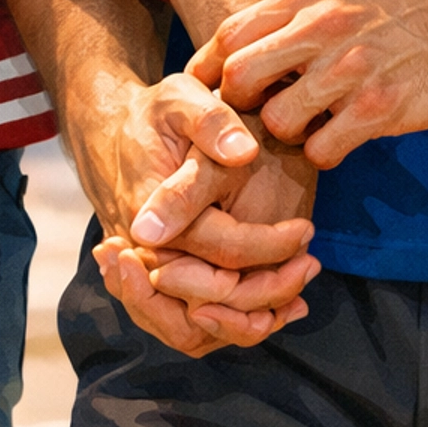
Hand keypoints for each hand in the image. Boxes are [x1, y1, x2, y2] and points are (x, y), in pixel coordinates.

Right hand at [67, 70, 315, 357]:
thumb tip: (244, 153)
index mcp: (150, 212)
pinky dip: (226, 326)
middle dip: (266, 294)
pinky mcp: (156, 282)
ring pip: (194, 328)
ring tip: (295, 302)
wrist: (117, 133)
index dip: (271, 246)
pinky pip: (187, 323)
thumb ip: (211, 123)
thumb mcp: (180, 98)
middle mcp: (144, 254)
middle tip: (310, 266)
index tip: (307, 228)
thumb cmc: (154, 115)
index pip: (222, 250)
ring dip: (247, 323)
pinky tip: (269, 313)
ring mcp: (146, 273)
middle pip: (209, 303)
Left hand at [191, 0, 427, 168]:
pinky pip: (322, 150)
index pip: (230, 33)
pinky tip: (338, 140)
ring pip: (278, 121)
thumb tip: (235, 46)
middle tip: (256, 115)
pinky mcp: (379, 108)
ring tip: (306, 127)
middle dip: (238, 106)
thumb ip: (288, 15)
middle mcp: (322, 28)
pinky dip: (322, 154)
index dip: (208, 69)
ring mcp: (350, 69)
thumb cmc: (394, 10)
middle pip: (241, 77)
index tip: (206, 92)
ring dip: (285, 135)